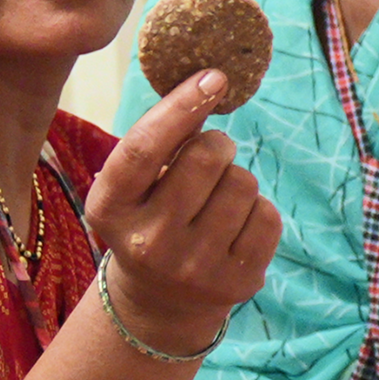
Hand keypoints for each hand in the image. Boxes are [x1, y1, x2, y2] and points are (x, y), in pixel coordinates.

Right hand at [84, 73, 279, 355]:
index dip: (181, 107)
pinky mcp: (237, 282)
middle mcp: (148, 241)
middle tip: (210, 154)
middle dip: (216, 144)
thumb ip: (159, 142)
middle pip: (206, 158)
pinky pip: (268, 215)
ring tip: (217, 198)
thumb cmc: (148, 219)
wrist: (160, 302)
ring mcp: (194, 267)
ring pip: (243, 183)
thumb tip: (208, 85)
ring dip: (237, 177)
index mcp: (110, 208)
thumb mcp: (132, 187)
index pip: (144, 148)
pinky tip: (234, 224)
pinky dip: (257, 208)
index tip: (213, 78)